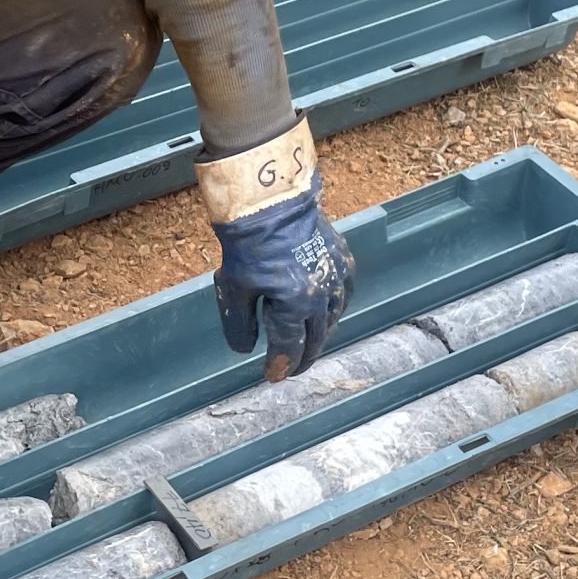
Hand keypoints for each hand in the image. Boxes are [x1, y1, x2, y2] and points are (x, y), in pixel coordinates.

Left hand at [198, 116, 355, 378]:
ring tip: (306, 344)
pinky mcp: (343, 262)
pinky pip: (343, 295)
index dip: (280, 366)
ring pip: (332, 320)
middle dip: (302, 359)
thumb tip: (245, 350)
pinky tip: (324, 313)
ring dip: (319, 336)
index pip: (289, 348)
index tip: (272, 376)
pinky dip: (333, 309)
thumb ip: (240, 324)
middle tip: (290, 369)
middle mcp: (321, 297)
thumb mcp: (233, 288)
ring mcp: (337, 279)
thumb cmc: (250, 245)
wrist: (273, 202)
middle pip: (315, 340)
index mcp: (294, 306)